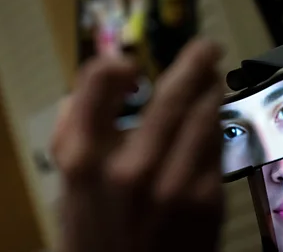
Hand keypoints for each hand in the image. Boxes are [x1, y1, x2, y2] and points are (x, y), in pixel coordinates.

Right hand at [51, 39, 224, 251]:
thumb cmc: (92, 236)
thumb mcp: (66, 187)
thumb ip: (68, 136)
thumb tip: (83, 94)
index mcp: (83, 159)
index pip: (97, 83)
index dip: (114, 64)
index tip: (130, 65)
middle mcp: (129, 167)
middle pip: (172, 93)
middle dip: (194, 62)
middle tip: (205, 49)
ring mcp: (173, 183)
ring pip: (205, 114)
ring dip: (212, 90)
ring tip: (213, 81)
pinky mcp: (205, 199)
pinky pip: (216, 145)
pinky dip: (215, 126)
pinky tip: (211, 122)